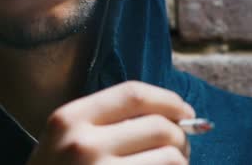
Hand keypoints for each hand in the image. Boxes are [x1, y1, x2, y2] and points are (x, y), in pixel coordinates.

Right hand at [27, 81, 194, 164]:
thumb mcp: (68, 135)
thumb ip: (108, 119)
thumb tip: (173, 114)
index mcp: (71, 117)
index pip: (133, 94)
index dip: (167, 99)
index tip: (184, 109)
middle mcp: (83, 144)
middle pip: (158, 127)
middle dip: (180, 134)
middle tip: (182, 144)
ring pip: (170, 159)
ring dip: (180, 161)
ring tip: (173, 164)